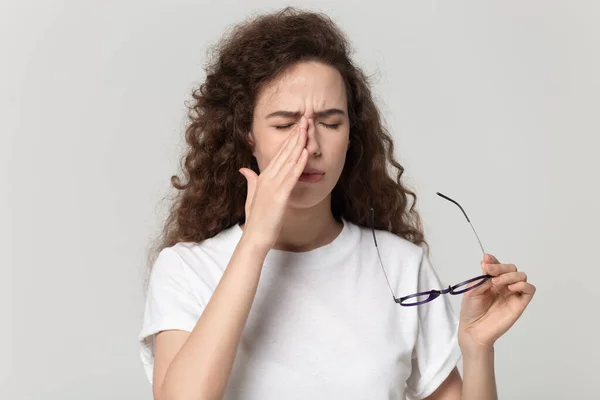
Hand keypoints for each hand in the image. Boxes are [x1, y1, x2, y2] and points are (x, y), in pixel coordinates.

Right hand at [238, 116, 308, 252]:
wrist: (255, 237)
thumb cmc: (256, 219)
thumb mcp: (251, 196)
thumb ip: (250, 180)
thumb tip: (244, 169)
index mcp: (263, 177)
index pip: (278, 154)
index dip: (289, 139)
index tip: (298, 126)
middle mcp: (268, 178)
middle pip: (284, 152)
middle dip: (296, 135)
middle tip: (306, 118)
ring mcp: (273, 186)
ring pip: (289, 161)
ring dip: (299, 144)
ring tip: (307, 129)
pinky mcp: (280, 196)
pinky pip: (292, 177)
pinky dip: (299, 164)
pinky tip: (305, 153)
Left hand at [458, 253, 535, 354]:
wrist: (474, 329)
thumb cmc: (471, 310)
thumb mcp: (472, 290)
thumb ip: (483, 277)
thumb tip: (487, 262)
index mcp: (492, 281)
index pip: (498, 266)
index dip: (494, 261)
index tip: (486, 260)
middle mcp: (504, 286)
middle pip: (511, 269)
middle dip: (501, 267)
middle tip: (489, 273)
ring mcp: (513, 294)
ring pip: (521, 276)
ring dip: (509, 275)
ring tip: (496, 283)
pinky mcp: (520, 304)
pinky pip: (529, 290)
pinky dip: (523, 285)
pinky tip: (510, 288)